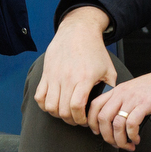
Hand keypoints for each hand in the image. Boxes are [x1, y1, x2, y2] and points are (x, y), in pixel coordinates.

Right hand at [34, 6, 117, 126]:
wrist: (78, 31)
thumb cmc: (95, 51)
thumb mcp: (109, 69)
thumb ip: (110, 88)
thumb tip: (111, 106)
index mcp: (84, 78)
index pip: (76, 107)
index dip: (80, 119)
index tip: (85, 121)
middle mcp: (67, 78)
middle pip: (62, 110)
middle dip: (70, 120)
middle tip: (76, 119)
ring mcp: (54, 76)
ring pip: (50, 106)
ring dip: (57, 114)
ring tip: (65, 113)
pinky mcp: (46, 73)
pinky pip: (39, 96)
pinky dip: (44, 105)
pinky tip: (54, 104)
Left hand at [87, 51, 150, 150]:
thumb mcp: (135, 91)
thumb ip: (125, 102)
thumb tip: (117, 122)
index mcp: (118, 90)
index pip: (94, 105)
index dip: (92, 122)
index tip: (99, 133)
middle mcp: (122, 93)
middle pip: (102, 118)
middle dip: (106, 136)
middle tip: (116, 144)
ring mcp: (133, 98)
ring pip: (116, 124)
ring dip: (120, 140)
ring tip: (128, 145)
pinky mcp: (146, 104)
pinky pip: (132, 124)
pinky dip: (132, 136)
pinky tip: (137, 139)